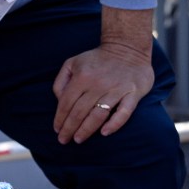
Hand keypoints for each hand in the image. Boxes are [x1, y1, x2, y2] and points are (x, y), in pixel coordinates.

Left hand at [52, 6, 154, 143]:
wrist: (127, 48)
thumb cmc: (96, 59)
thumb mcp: (73, 63)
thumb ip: (62, 81)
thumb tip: (59, 101)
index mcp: (81, 76)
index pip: (66, 102)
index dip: (60, 117)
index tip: (56, 129)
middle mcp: (97, 84)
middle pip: (80, 111)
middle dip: (69, 127)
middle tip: (64, 140)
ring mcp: (116, 89)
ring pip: (98, 114)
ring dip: (87, 129)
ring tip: (78, 139)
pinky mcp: (132, 93)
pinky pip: (124, 112)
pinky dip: (114, 124)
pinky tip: (104, 133)